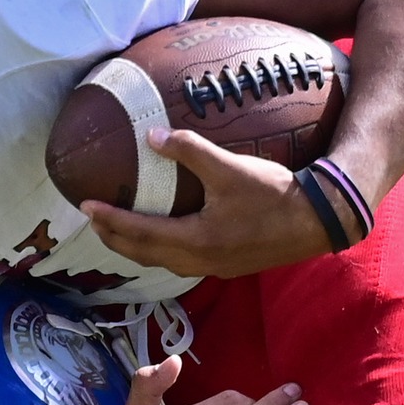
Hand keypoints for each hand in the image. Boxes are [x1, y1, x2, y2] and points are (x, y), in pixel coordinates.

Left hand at [83, 128, 356, 278]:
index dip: (110, 219)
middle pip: (145, 255)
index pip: (140, 233)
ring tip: (120, 230)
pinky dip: (162, 250)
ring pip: (163, 262)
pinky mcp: (228, 266)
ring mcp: (215, 268)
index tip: (85, 206)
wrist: (317, 221)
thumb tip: (152, 136)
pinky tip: (164, 237)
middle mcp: (200, 261)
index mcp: (196, 240)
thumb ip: (190, 151)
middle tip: (94, 221)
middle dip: (115, 238)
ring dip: (137, 248)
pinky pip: (182, 262)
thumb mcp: (230, 167)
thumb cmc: (274, 194)